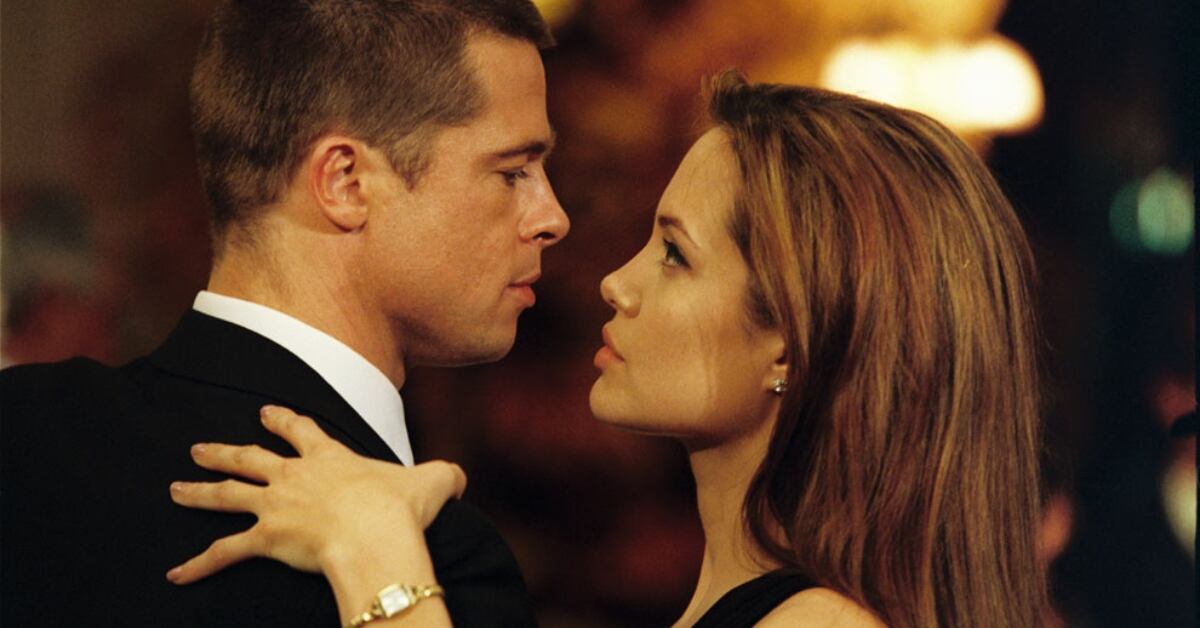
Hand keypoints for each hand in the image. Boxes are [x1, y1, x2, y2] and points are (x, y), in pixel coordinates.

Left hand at [166, 405, 465, 583]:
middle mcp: (295, 475)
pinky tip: (175, 574)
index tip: (265, 412)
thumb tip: (460, 478)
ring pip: (227, 494)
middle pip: (250, 458)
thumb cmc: (401, 508)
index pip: (301, 430)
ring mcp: (276, 505)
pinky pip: (224, 552)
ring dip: (198, 492)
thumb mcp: (435, 482)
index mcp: (330, 457)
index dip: (282, 420)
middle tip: (199, 447)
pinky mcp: (265, 538)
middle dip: (224, 451)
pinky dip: (198, 565)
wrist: (375, 534)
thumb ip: (445, 476)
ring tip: (175, 489)